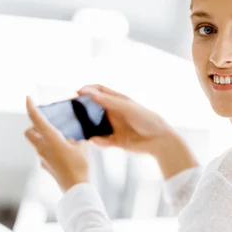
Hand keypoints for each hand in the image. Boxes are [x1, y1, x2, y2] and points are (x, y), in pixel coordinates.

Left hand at [24, 96, 89, 192]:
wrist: (76, 187)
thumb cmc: (80, 165)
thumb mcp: (82, 146)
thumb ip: (75, 139)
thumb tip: (71, 139)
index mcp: (50, 137)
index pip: (36, 118)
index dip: (31, 106)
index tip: (28, 97)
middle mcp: (42, 147)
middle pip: (29, 132)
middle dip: (34, 126)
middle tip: (47, 124)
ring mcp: (42, 158)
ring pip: (36, 143)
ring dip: (43, 138)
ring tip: (59, 139)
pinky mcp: (46, 166)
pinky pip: (44, 154)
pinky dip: (50, 150)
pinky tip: (63, 153)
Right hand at [79, 84, 198, 178]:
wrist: (160, 140)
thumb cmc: (146, 118)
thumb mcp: (126, 107)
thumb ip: (107, 101)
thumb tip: (88, 92)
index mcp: (117, 100)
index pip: (99, 91)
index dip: (87, 90)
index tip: (77, 94)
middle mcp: (114, 112)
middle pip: (93, 109)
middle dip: (82, 110)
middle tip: (71, 112)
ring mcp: (114, 127)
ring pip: (95, 126)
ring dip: (87, 128)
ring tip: (77, 128)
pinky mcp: (115, 141)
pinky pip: (102, 141)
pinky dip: (97, 141)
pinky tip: (94, 140)